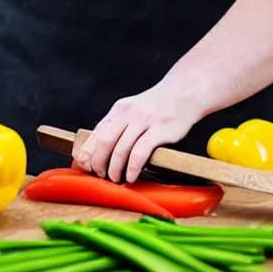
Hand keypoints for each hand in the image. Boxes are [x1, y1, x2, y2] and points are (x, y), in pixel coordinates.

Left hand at [73, 82, 205, 183]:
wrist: (185, 92)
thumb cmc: (158, 107)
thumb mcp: (133, 111)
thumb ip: (118, 127)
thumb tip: (99, 151)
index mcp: (118, 110)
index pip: (96, 134)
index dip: (88, 153)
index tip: (87, 167)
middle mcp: (128, 114)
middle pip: (104, 142)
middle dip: (99, 163)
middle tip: (101, 175)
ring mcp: (144, 121)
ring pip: (121, 150)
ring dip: (115, 169)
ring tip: (116, 179)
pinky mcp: (160, 130)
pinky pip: (140, 153)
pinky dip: (132, 168)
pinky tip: (132, 176)